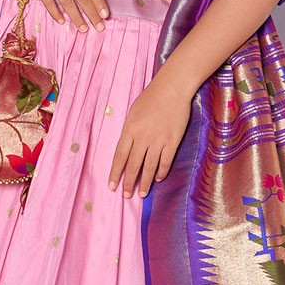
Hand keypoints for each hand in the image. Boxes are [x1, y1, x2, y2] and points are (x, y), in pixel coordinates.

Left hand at [108, 73, 192, 197]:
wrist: (172, 89)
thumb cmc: (150, 98)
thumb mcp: (133, 113)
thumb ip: (129, 131)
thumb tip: (127, 149)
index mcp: (130, 130)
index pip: (120, 157)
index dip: (115, 173)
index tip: (112, 186)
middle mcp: (142, 138)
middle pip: (134, 165)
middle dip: (129, 182)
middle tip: (126, 195)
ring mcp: (158, 141)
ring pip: (149, 167)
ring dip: (145, 182)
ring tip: (142, 194)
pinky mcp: (172, 141)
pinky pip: (165, 161)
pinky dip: (161, 172)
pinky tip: (158, 179)